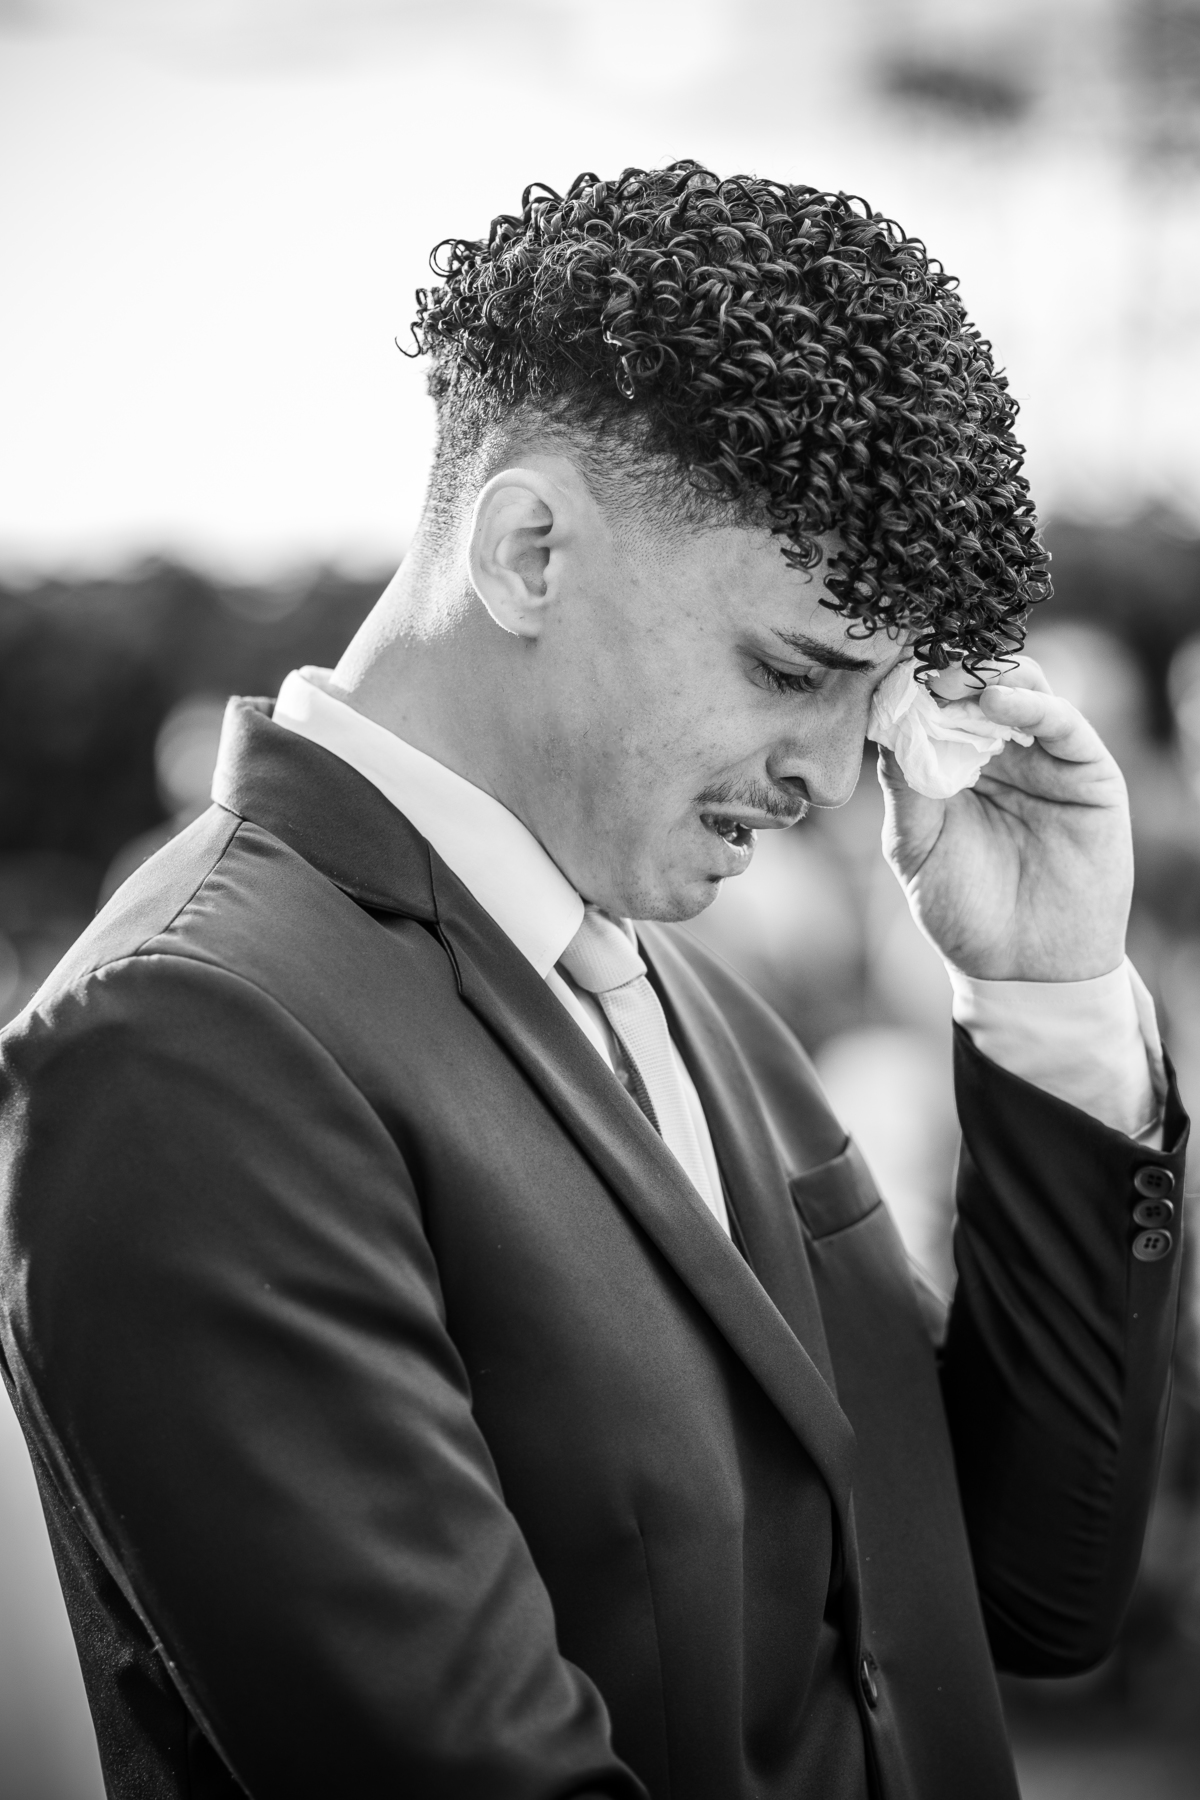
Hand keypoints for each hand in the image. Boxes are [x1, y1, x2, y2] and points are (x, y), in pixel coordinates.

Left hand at [878, 658, 1132, 981]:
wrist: (1022, 968)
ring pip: (1024, 687)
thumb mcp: (915, 847)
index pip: (936, 705)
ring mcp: (1046, 758)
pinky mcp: (1088, 772)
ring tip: (952, 679)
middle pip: (979, 684)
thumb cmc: (962, 911)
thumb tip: (886, 726)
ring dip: (987, 674)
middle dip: (947, 669)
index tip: (883, 670)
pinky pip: (1064, 723)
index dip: (912, 684)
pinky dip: (1031, 704)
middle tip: (917, 667)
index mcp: (954, 764)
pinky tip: (996, 702)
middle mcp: (1002, 752)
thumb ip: (903, 788)